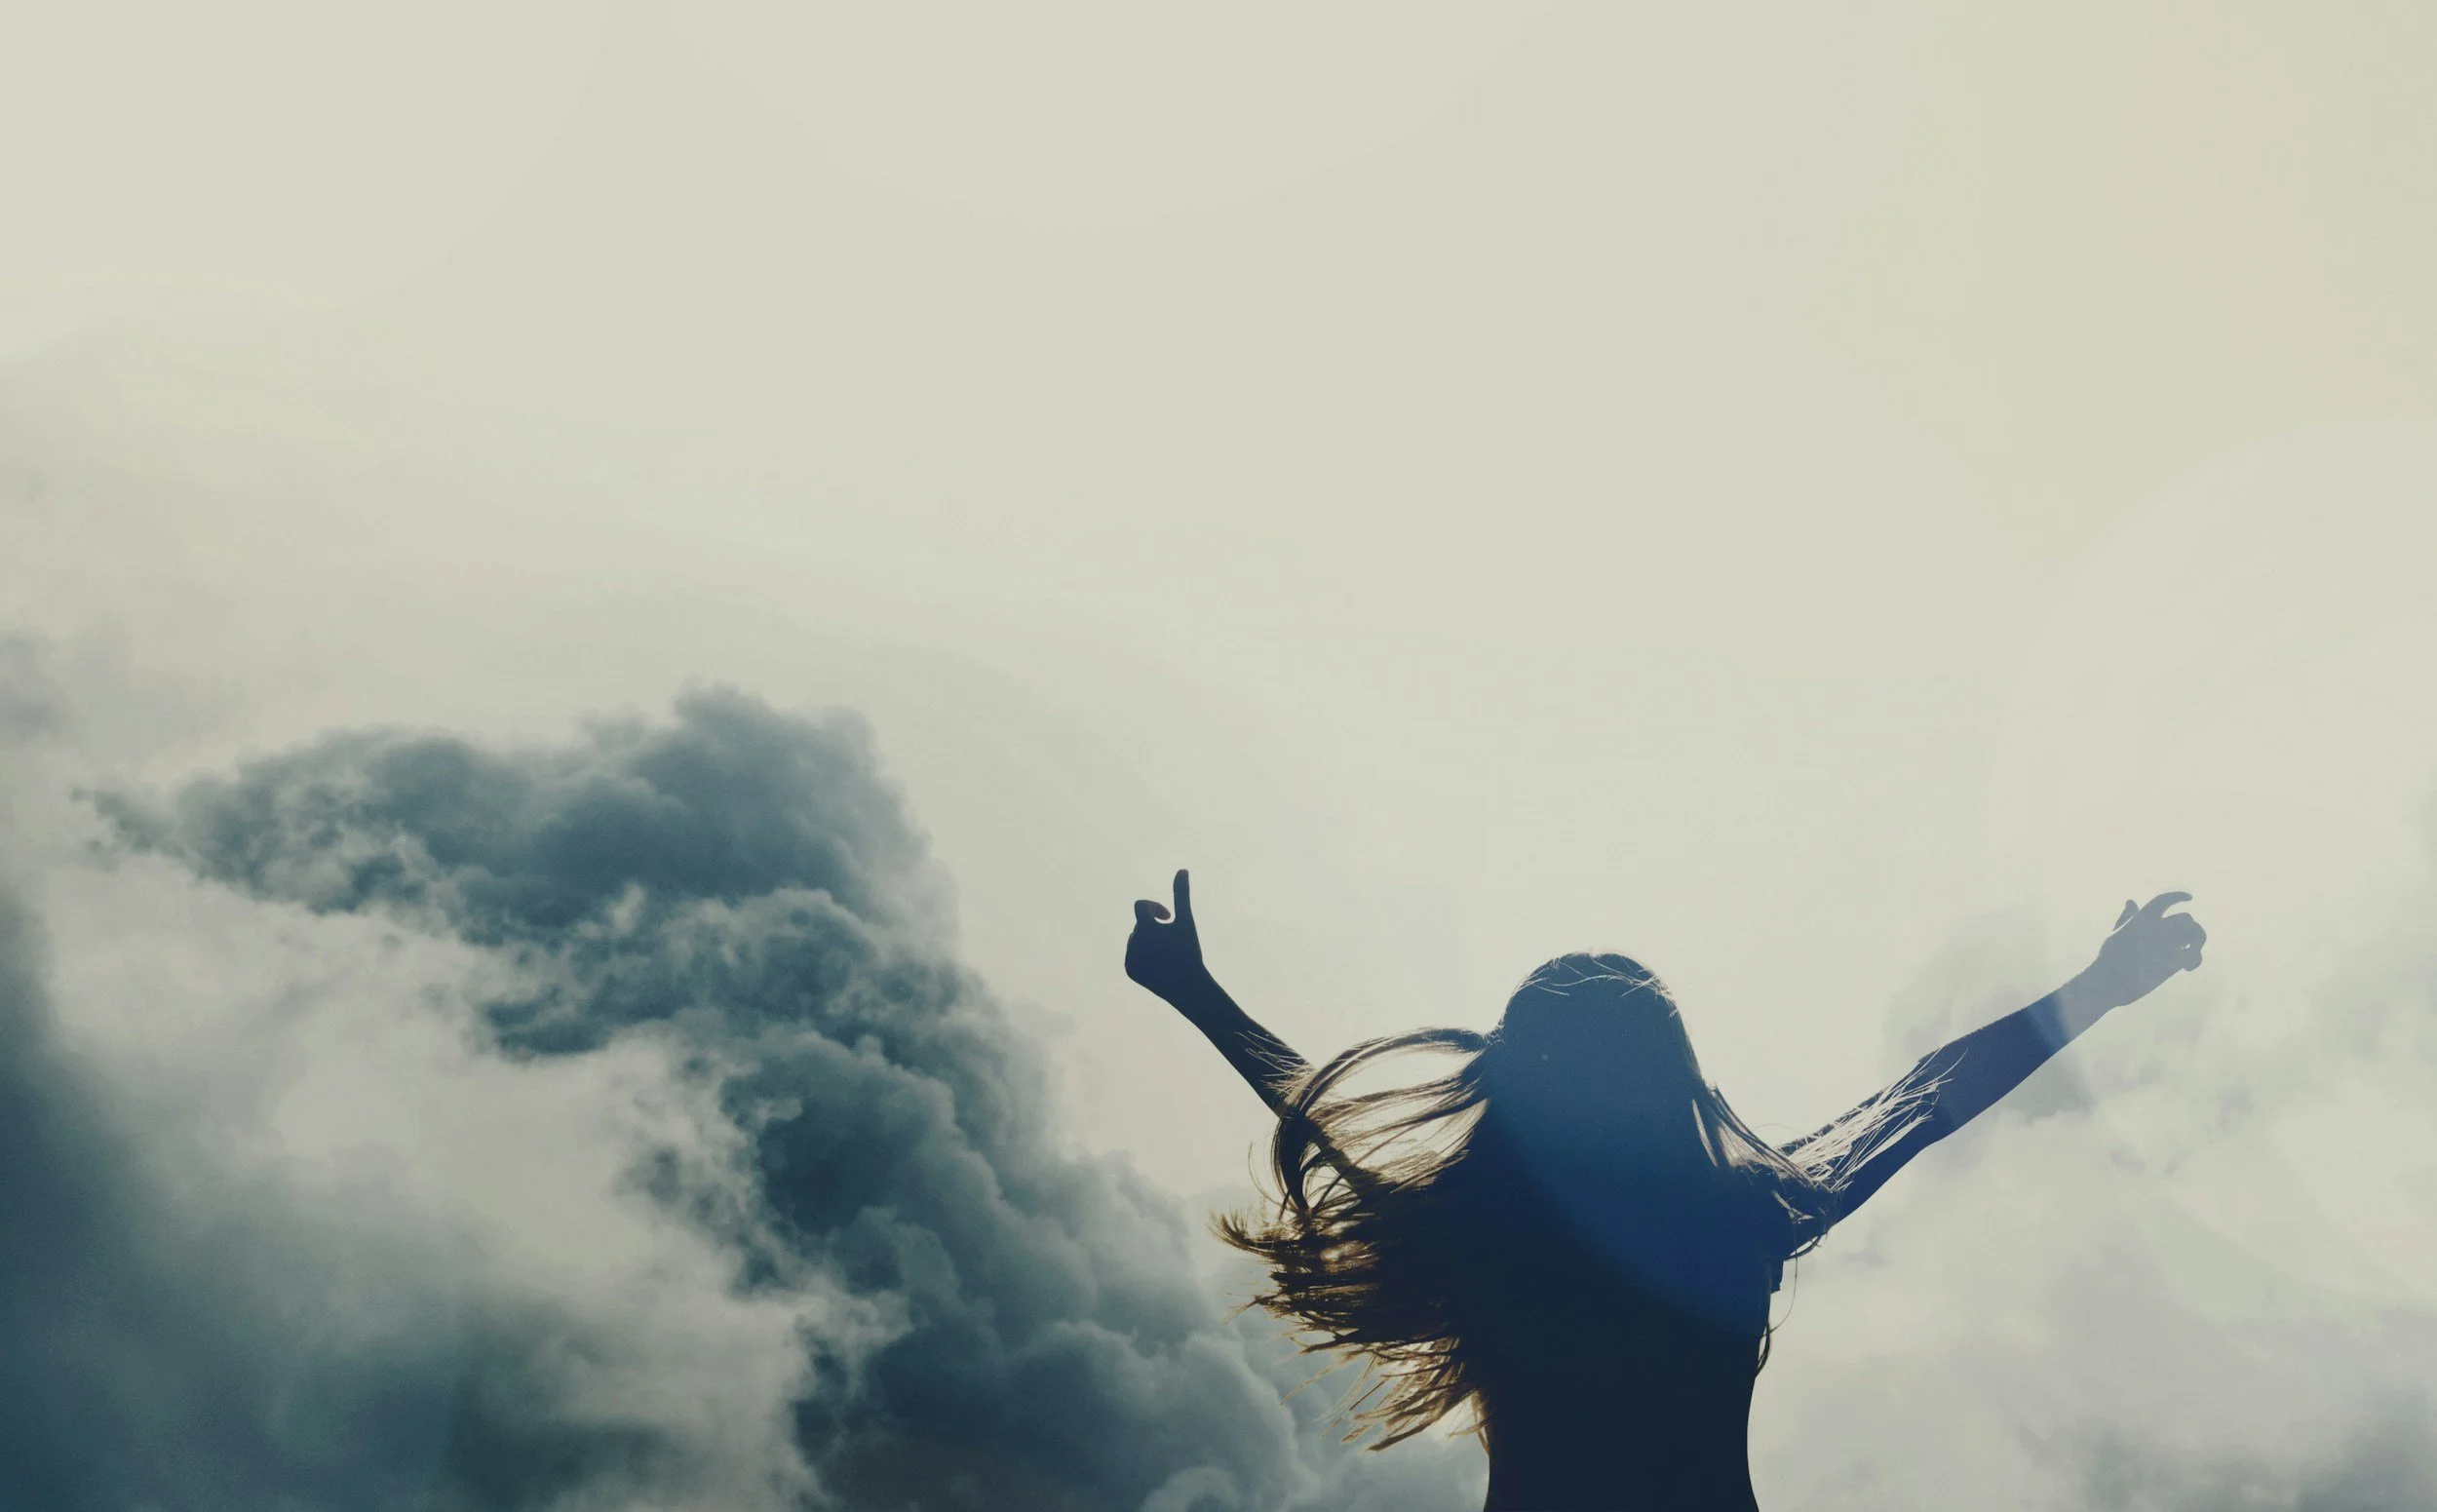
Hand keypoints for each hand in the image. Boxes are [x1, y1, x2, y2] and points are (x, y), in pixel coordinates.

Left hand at [1126, 869, 1211, 1004]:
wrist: (1187, 986)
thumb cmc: (1189, 951)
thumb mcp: (1186, 921)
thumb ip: (1181, 895)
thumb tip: (1182, 869)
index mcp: (1145, 927)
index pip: (1141, 906)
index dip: (1156, 908)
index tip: (1169, 917)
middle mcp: (1133, 942)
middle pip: (1141, 924)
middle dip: (1155, 928)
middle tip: (1172, 941)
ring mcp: (1130, 957)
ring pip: (1137, 939)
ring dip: (1150, 940)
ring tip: (1166, 953)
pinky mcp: (1130, 970)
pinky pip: (1134, 954)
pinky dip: (1144, 955)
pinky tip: (1159, 964)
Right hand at [2077, 891, 2206, 1009]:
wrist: (2108, 982)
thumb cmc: (2108, 959)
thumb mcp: (2117, 933)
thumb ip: (2127, 917)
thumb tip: (2131, 901)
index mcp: (2141, 919)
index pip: (2164, 900)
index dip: (2178, 896)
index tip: (2189, 898)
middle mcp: (2156, 927)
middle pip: (2186, 918)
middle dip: (2190, 928)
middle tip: (2188, 942)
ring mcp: (2166, 943)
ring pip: (2195, 932)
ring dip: (2198, 940)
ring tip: (2192, 951)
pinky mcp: (2173, 960)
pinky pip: (2194, 953)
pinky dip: (2196, 960)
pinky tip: (2188, 968)